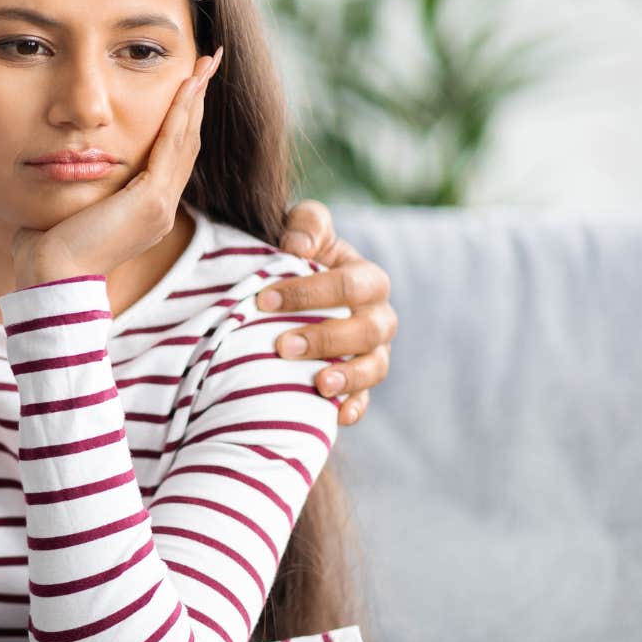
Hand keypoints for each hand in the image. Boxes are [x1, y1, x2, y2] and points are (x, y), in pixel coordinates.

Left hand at [11, 47, 222, 287]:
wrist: (50, 276)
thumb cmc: (46, 248)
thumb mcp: (69, 206)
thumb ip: (76, 185)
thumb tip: (61, 164)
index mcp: (146, 212)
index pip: (170, 155)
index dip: (181, 119)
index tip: (187, 86)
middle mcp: (160, 209)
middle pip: (186, 143)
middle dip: (197, 100)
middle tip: (208, 63)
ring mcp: (160, 207)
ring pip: (185, 140)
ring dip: (195, 99)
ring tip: (205, 64)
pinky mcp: (151, 202)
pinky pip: (171, 147)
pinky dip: (180, 114)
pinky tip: (187, 86)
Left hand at [255, 199, 396, 424]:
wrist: (297, 293)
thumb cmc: (300, 255)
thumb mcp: (304, 230)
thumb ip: (306, 225)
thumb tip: (296, 246)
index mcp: (368, 279)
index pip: (349, 285)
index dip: (308, 292)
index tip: (263, 299)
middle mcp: (378, 317)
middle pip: (366, 330)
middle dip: (325, 339)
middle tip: (282, 345)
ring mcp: (373, 352)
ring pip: (374, 367)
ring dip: (347, 377)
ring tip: (318, 384)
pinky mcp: (361, 382)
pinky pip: (365, 399)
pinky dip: (353, 408)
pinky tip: (335, 415)